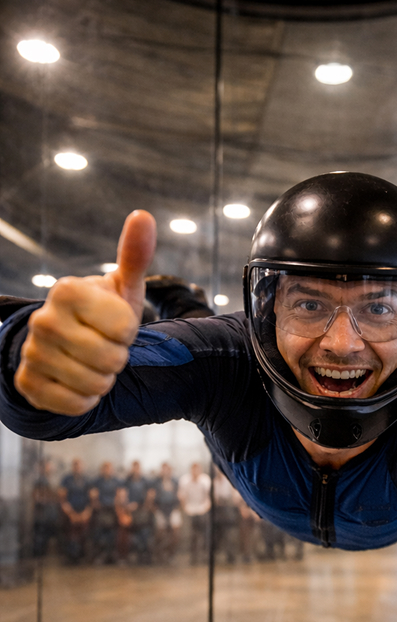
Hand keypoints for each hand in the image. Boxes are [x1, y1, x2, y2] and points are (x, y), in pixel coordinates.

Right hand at [15, 210, 155, 414]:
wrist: (67, 344)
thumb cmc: (103, 313)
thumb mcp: (122, 287)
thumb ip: (134, 256)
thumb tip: (143, 216)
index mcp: (67, 290)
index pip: (124, 327)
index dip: (128, 331)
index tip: (115, 324)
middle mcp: (43, 320)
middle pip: (111, 358)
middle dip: (118, 358)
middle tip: (105, 346)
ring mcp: (32, 353)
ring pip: (95, 384)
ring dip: (103, 379)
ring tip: (92, 363)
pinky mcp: (29, 385)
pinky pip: (76, 405)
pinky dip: (86, 400)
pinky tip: (78, 382)